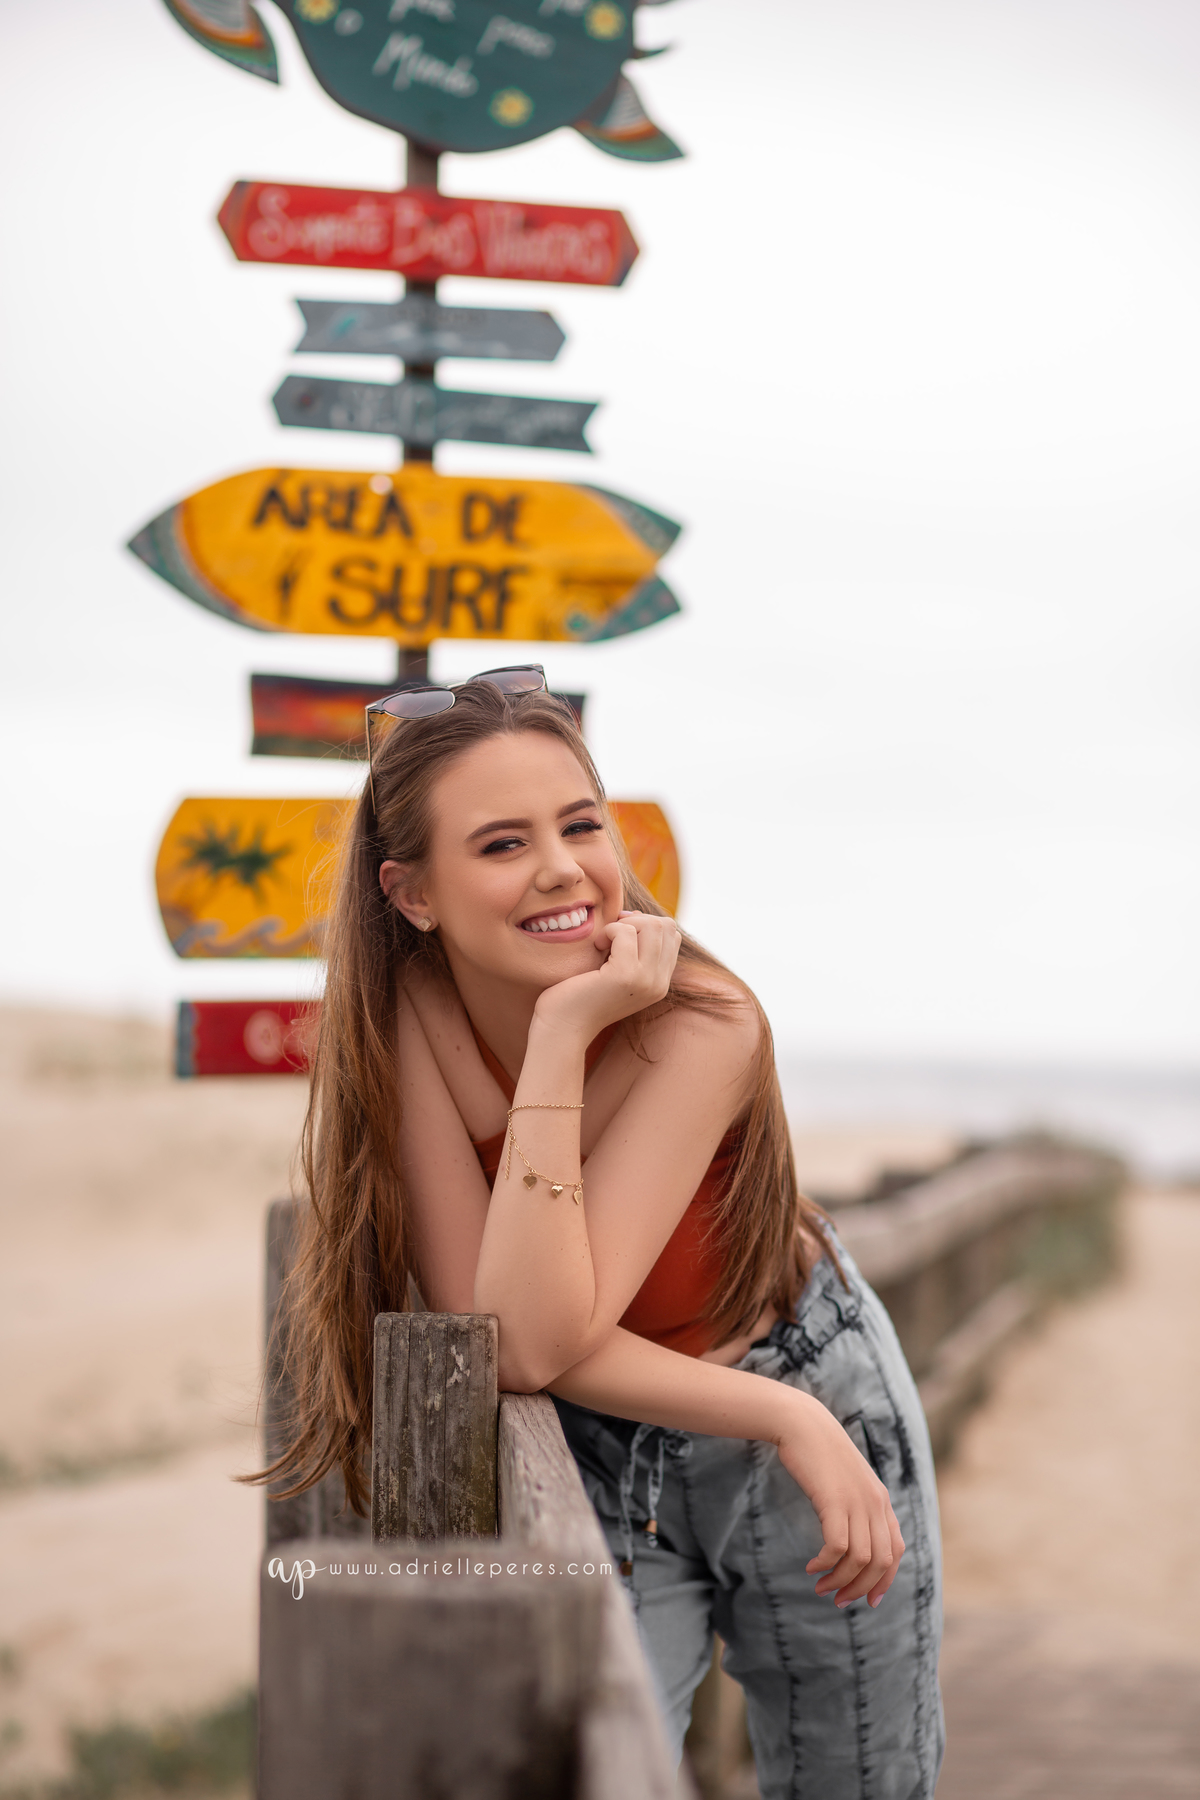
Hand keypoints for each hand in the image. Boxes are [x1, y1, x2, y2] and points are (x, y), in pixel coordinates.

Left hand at [531, 910, 681, 1040]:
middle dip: (635, 921)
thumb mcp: (616, 970)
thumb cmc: (580, 995)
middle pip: (666, 926)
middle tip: (609, 937)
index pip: (672, 935)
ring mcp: (646, 980)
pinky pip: (625, 932)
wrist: (563, 1028)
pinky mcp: (626, 976)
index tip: (618, 935)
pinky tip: (595, 947)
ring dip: (622, 925)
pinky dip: (608, 930)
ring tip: (602, 944)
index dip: (645, 925)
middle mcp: (659, 984)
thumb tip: (634, 914)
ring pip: (653, 925)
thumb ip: (633, 948)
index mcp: (659, 983)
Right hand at [775, 1390, 904, 1607]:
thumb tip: (852, 1543)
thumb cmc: (820, 1455)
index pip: (896, 1552)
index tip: (867, 1601)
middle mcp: (876, 1503)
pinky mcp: (834, 1500)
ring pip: (861, 1559)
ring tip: (821, 1586)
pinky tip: (811, 1566)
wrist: (803, 1424)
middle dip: (860, 1588)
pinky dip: (826, 1564)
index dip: (884, 1581)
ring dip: (841, 1581)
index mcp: (882, 1500)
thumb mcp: (847, 1483)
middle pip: (881, 1562)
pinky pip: (837, 1547)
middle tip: (837, 1599)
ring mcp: (857, 1501)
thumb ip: (857, 1508)